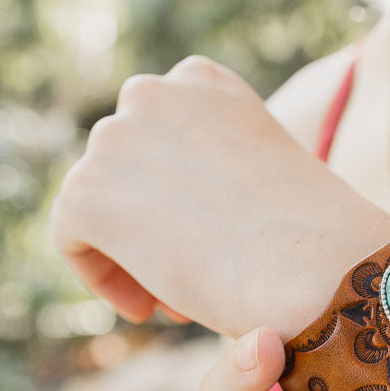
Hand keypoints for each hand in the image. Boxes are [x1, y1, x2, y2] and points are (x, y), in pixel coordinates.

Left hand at [48, 55, 389, 337]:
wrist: (316, 267)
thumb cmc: (316, 239)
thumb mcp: (267, 176)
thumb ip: (217, 170)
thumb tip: (180, 205)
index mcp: (203, 82)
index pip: (160, 133)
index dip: (176, 193)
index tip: (207, 240)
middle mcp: (153, 94)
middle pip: (124, 167)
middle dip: (152, 221)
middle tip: (190, 277)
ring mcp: (115, 138)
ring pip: (99, 204)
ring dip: (133, 252)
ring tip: (179, 298)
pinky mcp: (87, 192)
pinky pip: (73, 239)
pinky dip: (105, 277)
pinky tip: (151, 308)